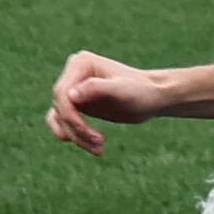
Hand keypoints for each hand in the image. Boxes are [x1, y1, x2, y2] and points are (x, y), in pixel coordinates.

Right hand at [45, 52, 168, 156]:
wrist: (153, 97)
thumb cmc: (141, 90)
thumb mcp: (121, 90)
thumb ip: (96, 88)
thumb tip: (70, 95)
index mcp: (80, 64)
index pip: (62, 93)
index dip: (70, 116)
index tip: (87, 133)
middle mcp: (74, 74)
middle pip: (60, 108)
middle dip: (77, 129)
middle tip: (99, 143)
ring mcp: (74, 89)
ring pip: (60, 118)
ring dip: (76, 137)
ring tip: (99, 149)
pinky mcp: (77, 104)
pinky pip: (63, 122)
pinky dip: (72, 135)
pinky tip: (89, 145)